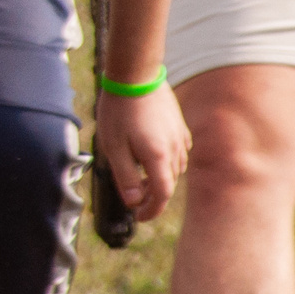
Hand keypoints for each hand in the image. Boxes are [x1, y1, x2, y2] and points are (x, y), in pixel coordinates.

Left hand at [94, 85, 190, 221]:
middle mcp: (175, 150)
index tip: (139, 217)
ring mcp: (180, 137)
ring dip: (157, 177)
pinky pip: (176, 152)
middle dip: (150, 195)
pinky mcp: (179, 126)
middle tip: (131, 197)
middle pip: (167, 183)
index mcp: (159, 158)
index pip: (161, 195)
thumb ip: (125, 176)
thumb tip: (134, 201)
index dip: (151, 210)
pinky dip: (164, 161)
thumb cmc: (120, 110)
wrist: (135, 76)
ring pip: (173, 168)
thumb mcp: (114, 147)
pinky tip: (148, 153)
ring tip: (135, 173)